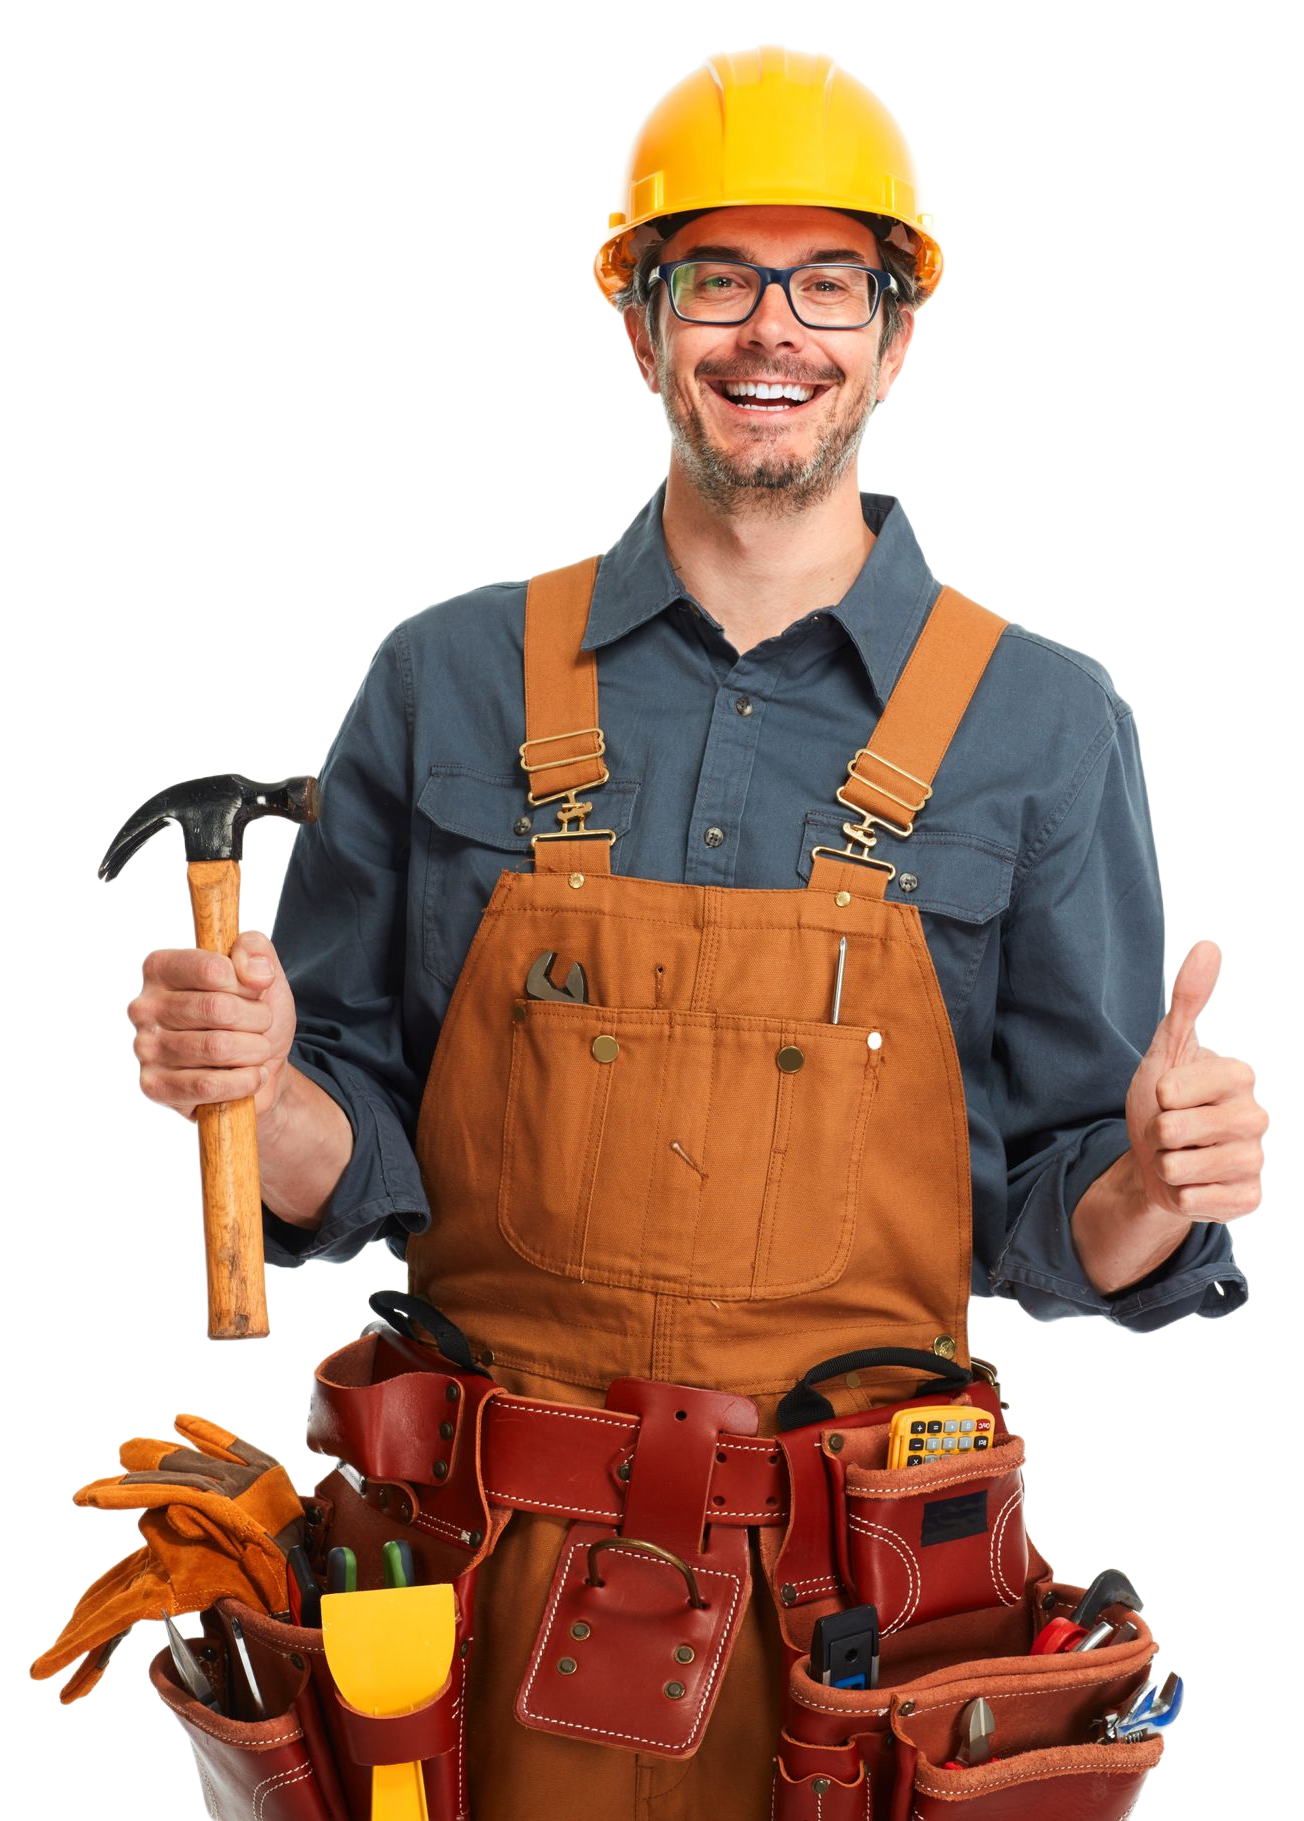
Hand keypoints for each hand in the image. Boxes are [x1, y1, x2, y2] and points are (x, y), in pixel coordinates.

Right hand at [126, 931, 296, 1124]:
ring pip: (217, 1047)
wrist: (260, 1068)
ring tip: (257, 1049)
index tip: (256, 992)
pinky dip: (243, 1081)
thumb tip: (254, 972)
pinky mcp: (153, 1087)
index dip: (247, 984)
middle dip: (256, 1019)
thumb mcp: (264, 974)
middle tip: (262, 1025)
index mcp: (161, 968)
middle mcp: (144, 1006)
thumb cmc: (252, 1016)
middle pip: (217, 1009)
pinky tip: (251, 1075)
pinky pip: (207, 1085)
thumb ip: (256, 950)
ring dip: (254, 1050)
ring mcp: (145, 1048)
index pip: (212, 969)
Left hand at [1125, 936, 1269, 1224]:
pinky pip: (1195, 1201)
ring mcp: (1257, 1160)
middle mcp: (1258, 1116)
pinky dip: (1180, 1195)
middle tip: (1171, 1131)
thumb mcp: (1168, 1048)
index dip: (1157, 1095)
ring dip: (1165, 1165)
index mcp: (1240, 1075)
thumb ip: (1188, 1000)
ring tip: (1179, 1155)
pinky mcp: (1250, 1199)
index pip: (1172, 1090)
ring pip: (1183, 1168)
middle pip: (1174, 1129)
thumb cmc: (1165, 1099)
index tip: (1170, 1095)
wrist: (1160, 1159)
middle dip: (1157, 1133)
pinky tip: (1194, 1184)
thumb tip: (1210, 944)